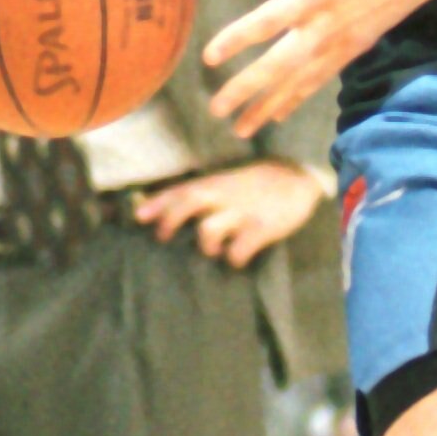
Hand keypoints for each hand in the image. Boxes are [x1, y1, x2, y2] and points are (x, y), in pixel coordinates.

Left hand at [134, 160, 328, 267]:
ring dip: (204, 245)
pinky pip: (239, 249)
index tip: (138, 216)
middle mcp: (225, 195)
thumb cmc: (256, 185)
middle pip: (189, 202)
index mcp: (215, 183)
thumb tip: (161, 208)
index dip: (157, 203)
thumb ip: (200, 192)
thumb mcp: (227, 182)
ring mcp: (243, 212)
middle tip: (163, 236)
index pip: (180, 190)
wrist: (298, 176)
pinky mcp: (262, 228)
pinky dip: (233, 258)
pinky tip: (237, 259)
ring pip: (208, 229)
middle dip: (170, 219)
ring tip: (212, 250)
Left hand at [204, 0, 436, 134]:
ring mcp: (343, 42)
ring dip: (267, 106)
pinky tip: (274, 116)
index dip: (238, 41)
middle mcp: (328, 25)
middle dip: (247, 90)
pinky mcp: (354, 49)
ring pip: (299, 83)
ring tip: (238, 129)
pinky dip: (295, 99)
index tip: (209, 58)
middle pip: (280, 66)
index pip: (269, 21)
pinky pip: (318, 81)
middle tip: (214, 110)